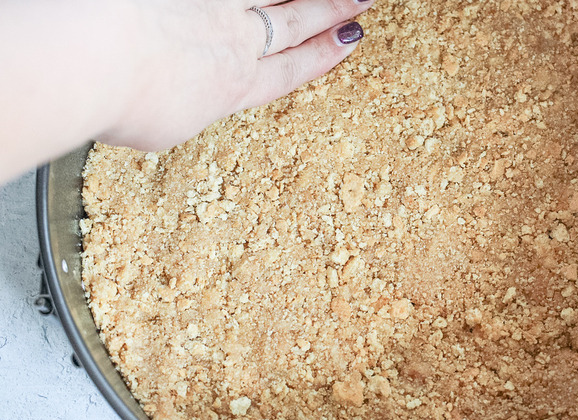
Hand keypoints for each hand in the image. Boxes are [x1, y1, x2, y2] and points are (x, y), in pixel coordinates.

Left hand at [98, 0, 371, 150]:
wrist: (94, 57)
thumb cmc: (121, 100)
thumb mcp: (159, 126)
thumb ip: (180, 108)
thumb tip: (179, 99)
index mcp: (230, 87)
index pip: (288, 70)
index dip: (321, 57)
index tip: (346, 42)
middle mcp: (233, 41)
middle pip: (294, 25)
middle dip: (332, 12)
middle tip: (361, 1)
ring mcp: (214, 4)